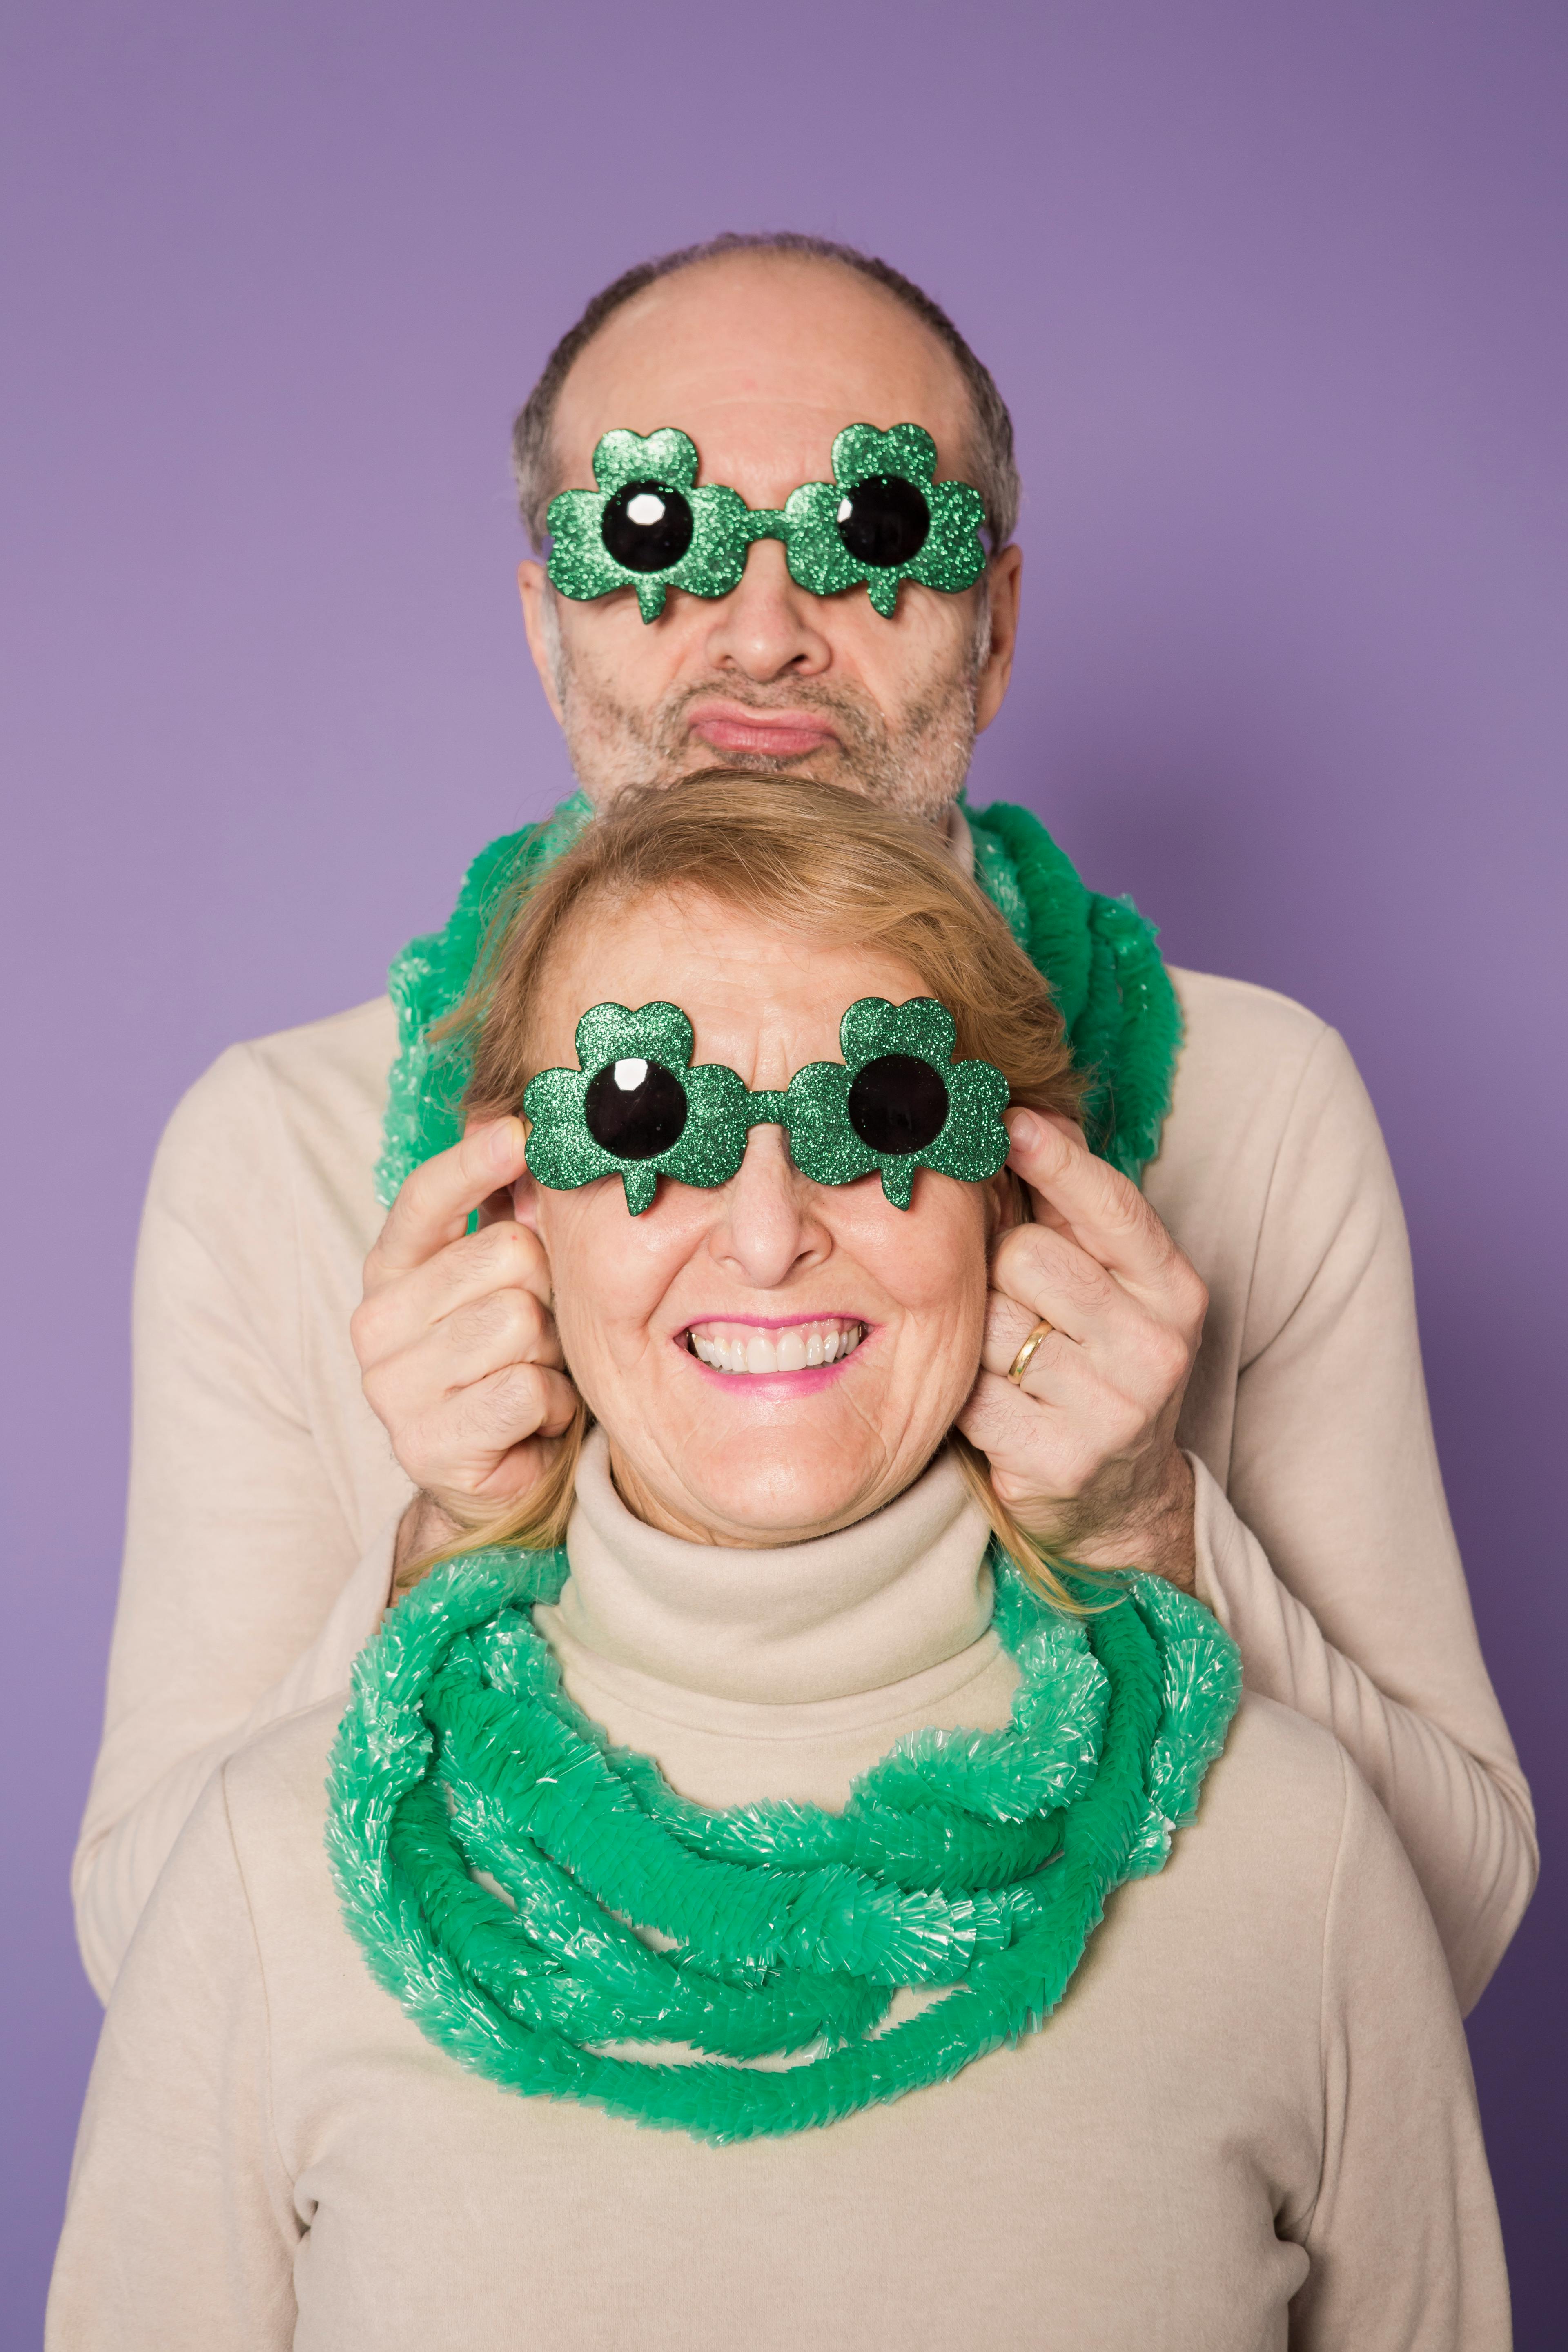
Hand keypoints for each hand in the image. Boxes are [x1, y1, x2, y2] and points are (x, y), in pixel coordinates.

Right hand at [352, 1117, 578, 1567]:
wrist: (497, 1479)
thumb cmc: (509, 1365)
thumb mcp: (507, 1285)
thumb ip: (509, 1221)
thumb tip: (528, 1143)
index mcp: (390, 1271)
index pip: (425, 1200)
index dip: (473, 1164)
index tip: (518, 1133)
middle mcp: (376, 1324)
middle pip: (505, 1255)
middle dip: (547, 1291)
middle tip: (537, 1333)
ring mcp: (394, 1389)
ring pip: (521, 1321)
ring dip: (552, 1352)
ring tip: (532, 1376)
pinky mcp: (428, 1445)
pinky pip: (526, 1387)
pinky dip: (551, 1404)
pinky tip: (533, 1418)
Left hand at [957, 1111, 1206, 1587]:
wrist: (1122, 1503)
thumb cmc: (1103, 1369)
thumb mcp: (1115, 1290)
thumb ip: (1076, 1214)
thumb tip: (1032, 1116)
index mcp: (1176, 1292)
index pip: (1111, 1207)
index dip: (1056, 1160)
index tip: (1010, 1118)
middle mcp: (1154, 1347)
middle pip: (1028, 1257)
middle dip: (1000, 1269)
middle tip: (1014, 1301)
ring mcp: (1111, 1409)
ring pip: (990, 1322)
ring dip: (978, 1332)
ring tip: (1008, 1357)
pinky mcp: (1057, 1460)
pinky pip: (971, 1390)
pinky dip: (966, 1392)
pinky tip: (995, 1402)